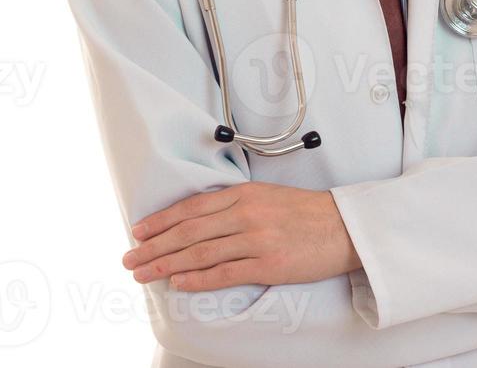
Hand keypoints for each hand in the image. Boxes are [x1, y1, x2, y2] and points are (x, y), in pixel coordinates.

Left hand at [122, 182, 361, 291]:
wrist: (346, 227)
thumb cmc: (307, 213)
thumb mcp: (268, 196)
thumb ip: (235, 205)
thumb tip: (199, 221)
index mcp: (244, 194)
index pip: (191, 207)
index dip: (161, 220)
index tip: (138, 231)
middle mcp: (246, 213)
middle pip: (188, 231)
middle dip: (154, 246)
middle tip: (130, 258)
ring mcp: (256, 239)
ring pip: (200, 252)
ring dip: (166, 264)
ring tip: (144, 274)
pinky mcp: (268, 263)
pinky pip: (225, 273)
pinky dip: (197, 278)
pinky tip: (178, 283)